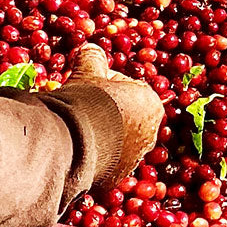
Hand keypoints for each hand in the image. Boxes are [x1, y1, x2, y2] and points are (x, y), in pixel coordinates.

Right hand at [62, 44, 163, 187]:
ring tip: (76, 124)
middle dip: (105, 108)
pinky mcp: (117, 176)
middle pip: (124, 113)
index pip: (129, 86)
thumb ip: (93, 56)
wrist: (74, 141)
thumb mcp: (88, 69)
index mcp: (151, 103)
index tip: (90, 84)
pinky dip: (93, 152)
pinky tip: (76, 144)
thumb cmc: (88, 100)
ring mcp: (135, 158)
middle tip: (82, 103)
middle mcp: (150, 133)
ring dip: (100, 131)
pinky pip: (105, 159)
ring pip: (115, 138)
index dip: (107, 82)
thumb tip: (90, 50)